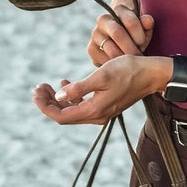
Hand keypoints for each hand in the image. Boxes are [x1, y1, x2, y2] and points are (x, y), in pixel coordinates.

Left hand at [33, 55, 167, 125]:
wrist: (151, 74)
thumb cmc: (128, 70)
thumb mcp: (101, 75)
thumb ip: (79, 87)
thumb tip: (58, 96)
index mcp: (94, 110)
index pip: (61, 116)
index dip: (45, 106)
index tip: (35, 92)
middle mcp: (97, 116)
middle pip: (64, 116)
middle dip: (48, 103)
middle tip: (38, 87)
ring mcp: (102, 112)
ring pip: (72, 111)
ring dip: (58, 100)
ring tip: (48, 85)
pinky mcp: (106, 105)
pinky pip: (82, 106)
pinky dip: (71, 97)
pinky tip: (67, 83)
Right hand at [89, 6, 153, 65]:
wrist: (121, 40)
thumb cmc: (136, 33)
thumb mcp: (144, 28)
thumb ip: (147, 23)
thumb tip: (148, 20)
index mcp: (119, 10)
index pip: (129, 20)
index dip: (138, 34)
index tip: (142, 43)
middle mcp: (103, 20)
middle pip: (117, 34)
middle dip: (131, 48)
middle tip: (139, 57)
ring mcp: (95, 34)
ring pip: (110, 49)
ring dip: (124, 58)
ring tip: (132, 62)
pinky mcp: (91, 49)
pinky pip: (103, 60)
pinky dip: (114, 66)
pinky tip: (121, 66)